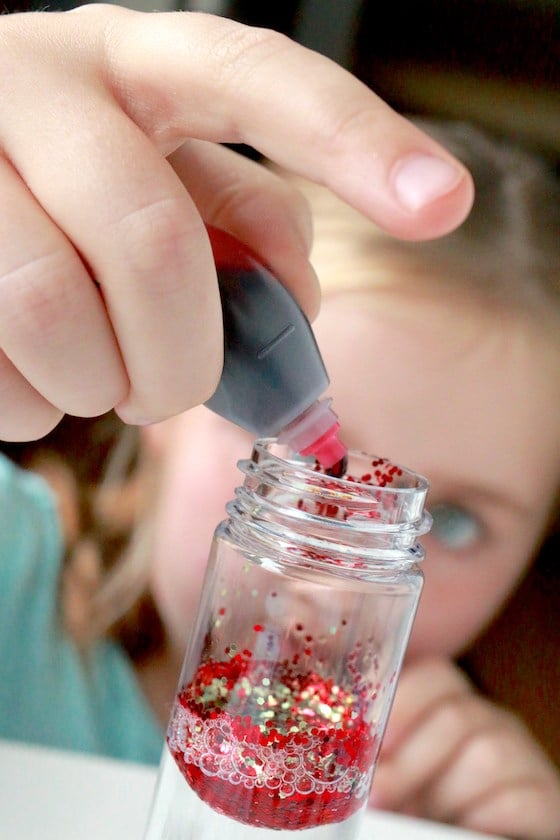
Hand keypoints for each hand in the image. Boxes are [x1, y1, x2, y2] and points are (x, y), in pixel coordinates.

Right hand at [0, 5, 472, 439]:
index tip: (440, 206)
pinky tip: (28, 373)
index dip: (355, 142)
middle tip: (172, 390)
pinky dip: (30, 402)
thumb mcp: (150, 179)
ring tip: (94, 380)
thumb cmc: (55, 194)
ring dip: (98, 383)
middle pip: (152, 243)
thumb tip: (300, 295)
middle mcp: (42, 83)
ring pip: (52, 308)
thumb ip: (233, 219)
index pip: (256, 80)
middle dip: (181, 356)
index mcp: (130, 64)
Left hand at [371, 657, 559, 838]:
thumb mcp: (403, 774)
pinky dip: (480, 819)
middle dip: (409, 761)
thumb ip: (379, 759)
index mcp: (454, 705)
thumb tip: (340, 761)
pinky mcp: (546, 797)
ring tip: (422, 819)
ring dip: (444, 794)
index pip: (436, 674)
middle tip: (377, 796)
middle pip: (457, 715)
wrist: (483, 833)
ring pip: (486, 754)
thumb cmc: (431, 807)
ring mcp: (522, 756)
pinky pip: (515, 799)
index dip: (401, 704)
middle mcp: (492, 721)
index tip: (369, 746)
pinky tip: (461, 829)